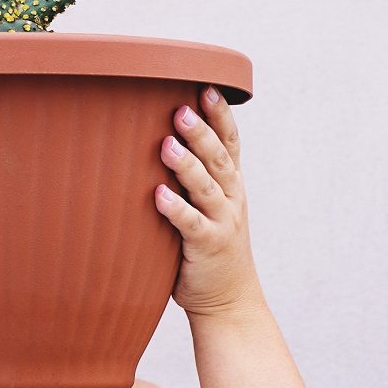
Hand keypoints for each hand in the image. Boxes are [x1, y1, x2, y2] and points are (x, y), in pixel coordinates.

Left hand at [154, 85, 265, 319]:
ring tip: (166, 145)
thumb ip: (192, 176)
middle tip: (181, 108)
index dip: (221, 115)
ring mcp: (222, 222)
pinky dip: (176, 209)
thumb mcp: (209, 205)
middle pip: (218, 158)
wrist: (229, 300)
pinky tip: (158, 196)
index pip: (230, 143)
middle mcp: (231, 198)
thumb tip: (156, 136)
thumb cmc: (209, 246)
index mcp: (231, 184)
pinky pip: (191, 224)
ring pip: (207, 187)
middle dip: (201, 132)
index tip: (209, 87)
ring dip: (187, 165)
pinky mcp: (208, 246)